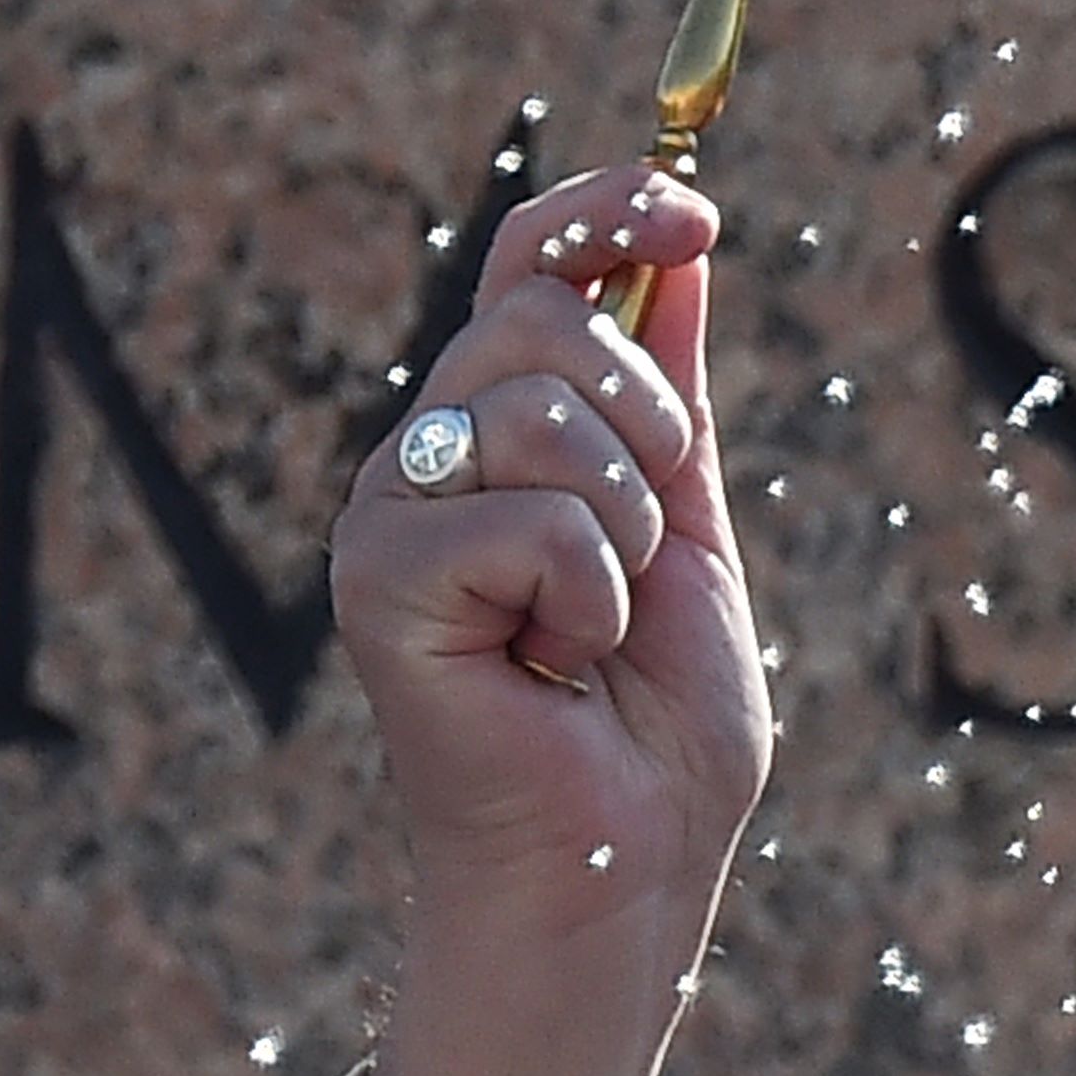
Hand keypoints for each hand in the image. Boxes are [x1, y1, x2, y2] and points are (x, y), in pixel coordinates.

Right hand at [330, 163, 767, 1075]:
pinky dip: (585, 591)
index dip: (608, 208)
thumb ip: (672, 395)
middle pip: (541, 316)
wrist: (621, 867)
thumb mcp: (691, 529)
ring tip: (598, 624)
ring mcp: (390, 516)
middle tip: (650, 549)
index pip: (531, 261)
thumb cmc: (651, 732)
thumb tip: (679, 247)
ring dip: (627, 527)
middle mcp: (425, 458)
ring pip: (541, 411)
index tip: (695, 208)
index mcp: (499, 436)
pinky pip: (522, 516)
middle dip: (649, 425)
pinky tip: (557, 662)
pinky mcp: (379, 583)